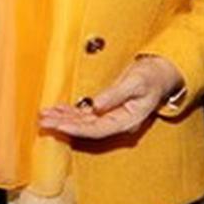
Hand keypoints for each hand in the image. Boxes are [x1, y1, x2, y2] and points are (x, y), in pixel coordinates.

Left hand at [39, 56, 184, 139]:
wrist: (160, 74)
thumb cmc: (150, 77)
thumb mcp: (135, 82)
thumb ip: (115, 94)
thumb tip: (96, 106)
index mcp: (127, 121)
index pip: (97, 129)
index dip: (77, 129)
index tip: (59, 126)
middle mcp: (117, 123)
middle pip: (86, 129)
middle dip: (63, 125)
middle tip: (43, 121)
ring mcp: (111, 118)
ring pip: (83, 123)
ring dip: (62, 119)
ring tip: (43, 116)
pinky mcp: (106, 110)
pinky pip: (84, 115)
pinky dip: (69, 113)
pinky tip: (56, 110)